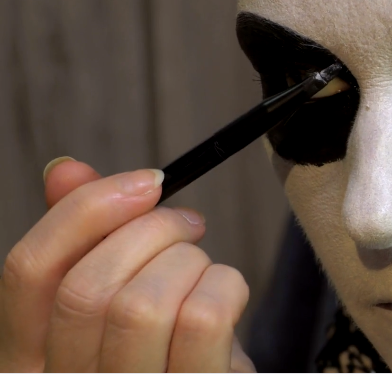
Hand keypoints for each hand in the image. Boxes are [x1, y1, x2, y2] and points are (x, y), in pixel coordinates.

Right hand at [0, 158, 255, 371]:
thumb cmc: (169, 346)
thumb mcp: (124, 294)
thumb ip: (90, 240)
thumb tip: (66, 170)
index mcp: (32, 355)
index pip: (28, 271)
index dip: (85, 210)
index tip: (146, 181)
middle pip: (87, 287)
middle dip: (154, 232)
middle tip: (189, 223)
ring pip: (142, 306)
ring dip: (190, 264)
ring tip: (205, 270)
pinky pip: (203, 321)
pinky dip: (227, 286)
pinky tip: (230, 298)